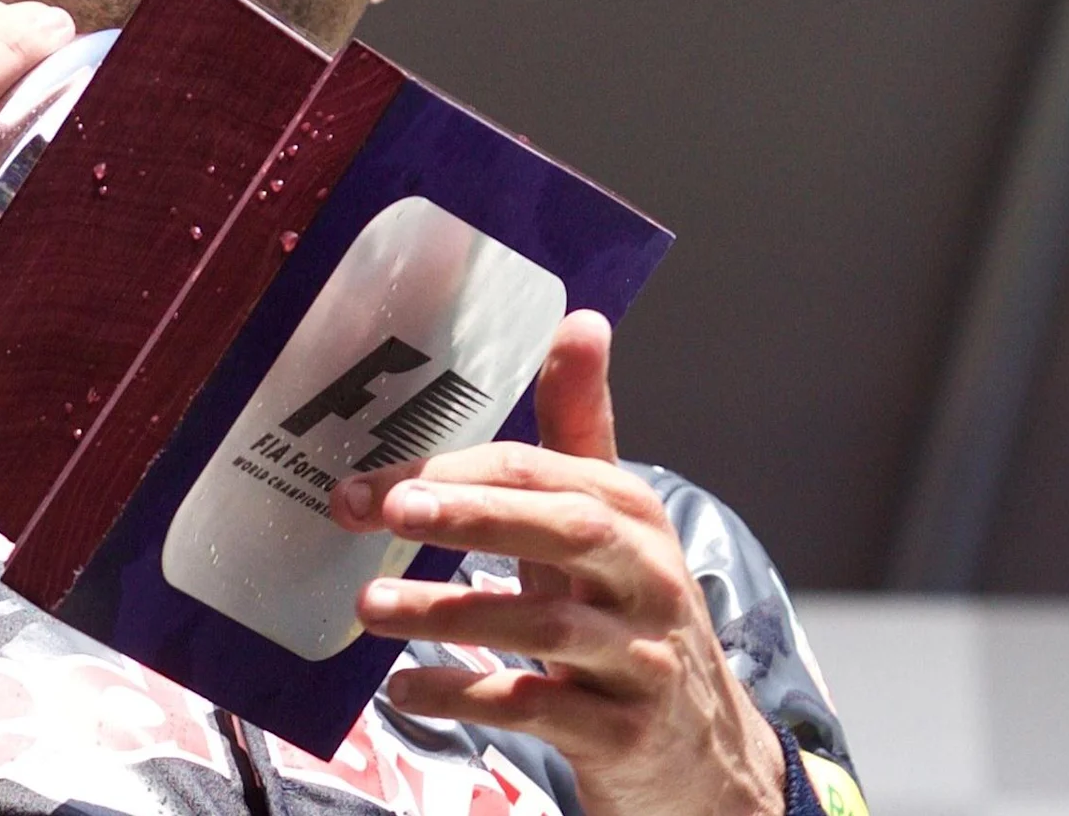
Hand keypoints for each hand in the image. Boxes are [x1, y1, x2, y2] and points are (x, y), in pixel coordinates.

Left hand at [335, 312, 786, 815]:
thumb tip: (582, 320)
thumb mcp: (606, 524)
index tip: (376, 481)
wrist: (699, 749)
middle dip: (472, 515)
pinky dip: (466, 696)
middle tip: (387, 510)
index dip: (457, 470)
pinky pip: (537, 708)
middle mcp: (646, 577)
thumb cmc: (627, 614)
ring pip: (545, 625)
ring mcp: (639, 657)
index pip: (543, 472)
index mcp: (631, 514)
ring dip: (448, 612)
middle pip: (563, 531)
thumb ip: (581, 429)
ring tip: (369, 606)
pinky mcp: (621, 731)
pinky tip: (405, 688)